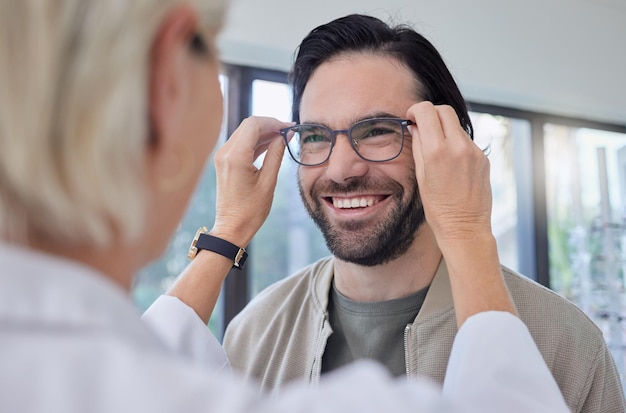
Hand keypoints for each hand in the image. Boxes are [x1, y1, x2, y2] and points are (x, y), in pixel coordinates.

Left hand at [210, 116, 292, 246]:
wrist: (232, 228)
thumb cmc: (251, 210)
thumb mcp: (269, 181)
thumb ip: (276, 154)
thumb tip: (285, 135)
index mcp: (236, 157)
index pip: (254, 125)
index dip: (274, 122)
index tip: (290, 127)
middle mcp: (225, 153)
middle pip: (248, 125)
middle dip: (269, 125)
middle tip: (289, 131)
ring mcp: (222, 157)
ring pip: (245, 133)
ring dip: (264, 132)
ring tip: (284, 137)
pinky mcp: (224, 162)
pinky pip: (241, 144)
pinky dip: (256, 142)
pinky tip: (272, 145)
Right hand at [407, 102, 492, 244]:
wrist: (464, 227)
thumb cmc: (438, 208)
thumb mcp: (421, 176)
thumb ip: (418, 147)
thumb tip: (416, 127)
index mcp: (437, 152)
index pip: (427, 111)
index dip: (416, 110)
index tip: (412, 118)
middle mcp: (458, 147)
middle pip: (444, 110)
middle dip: (431, 113)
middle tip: (422, 126)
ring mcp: (474, 152)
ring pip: (456, 125)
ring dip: (443, 129)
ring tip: (436, 148)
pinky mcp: (483, 158)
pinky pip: (466, 141)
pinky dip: (455, 143)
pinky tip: (450, 162)